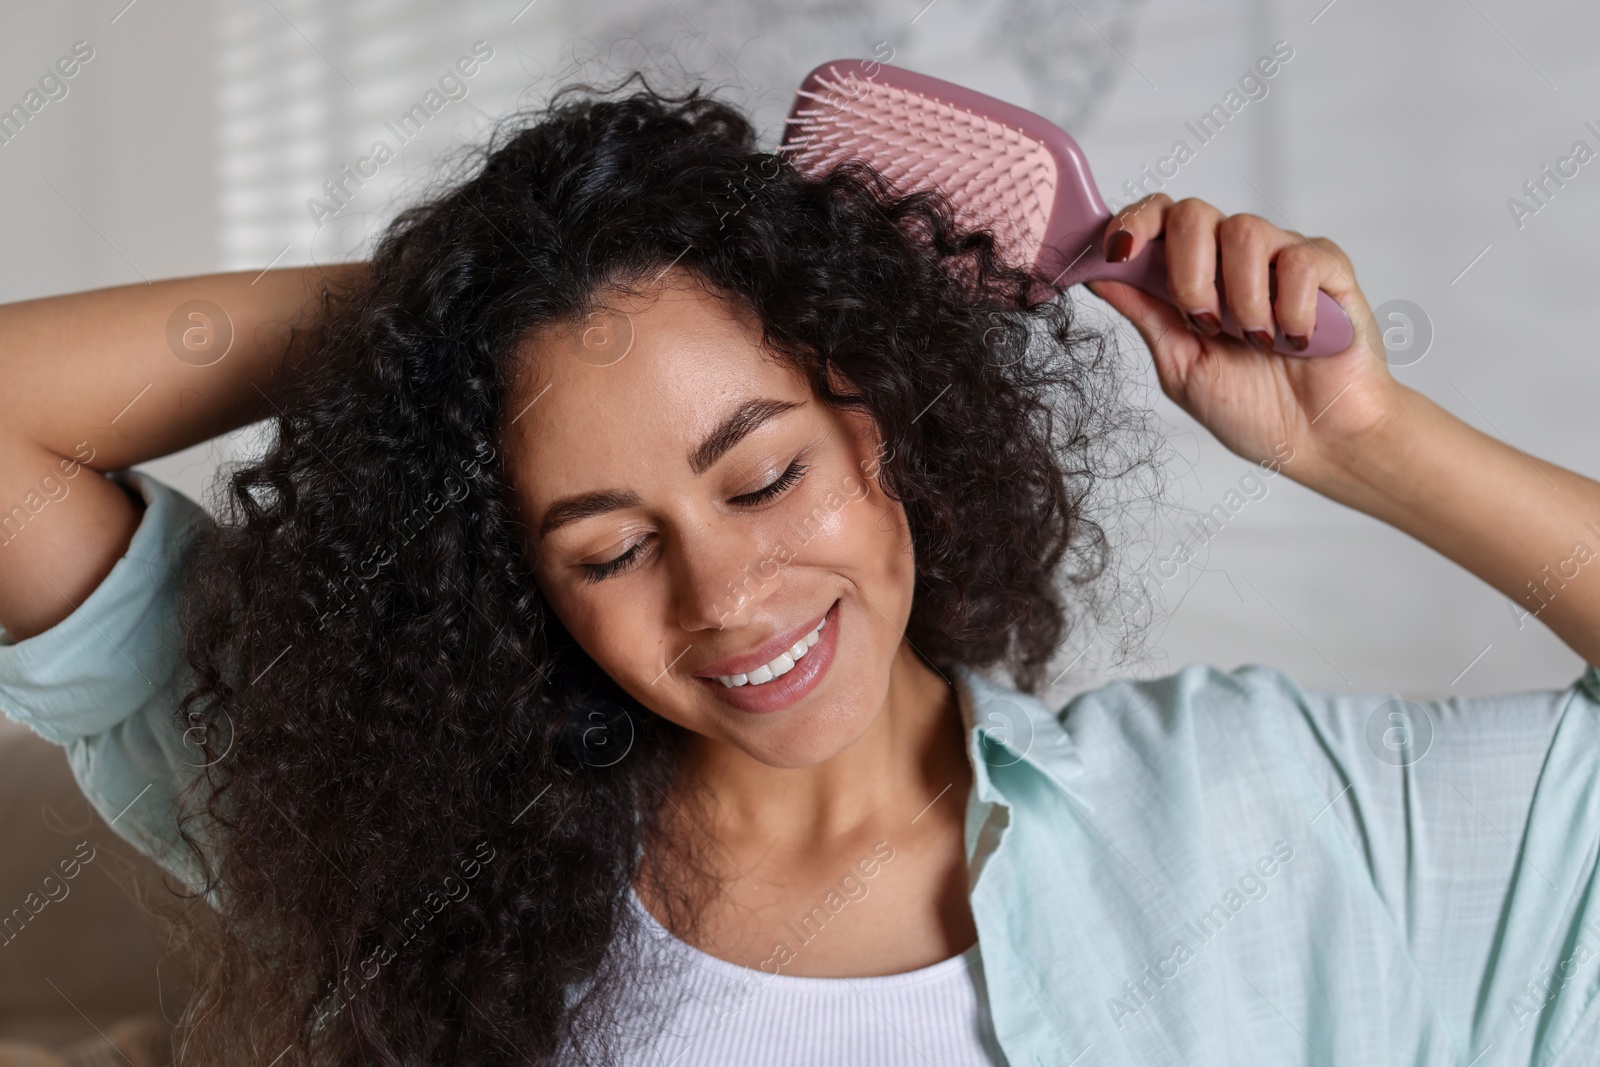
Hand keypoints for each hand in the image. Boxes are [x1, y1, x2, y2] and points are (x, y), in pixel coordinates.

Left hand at [1085, 194, 1401, 483]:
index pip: (1158, 217)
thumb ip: (1146, 315)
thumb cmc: (1249, 406)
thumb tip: (1098, 276)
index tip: (1118, 252)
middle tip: (1204, 322)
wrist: (1313, 440)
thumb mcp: (1181, 364)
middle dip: (1187, 271)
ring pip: (1244, 230)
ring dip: (1240, 297)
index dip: (1134, 222)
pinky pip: (1299, 258)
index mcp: (1192, 274)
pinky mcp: (1329, 269)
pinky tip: (1293, 339)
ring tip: (1255, 341)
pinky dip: (1291, 305)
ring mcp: (1282, 257)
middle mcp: (1233, 256)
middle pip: (1193, 212)